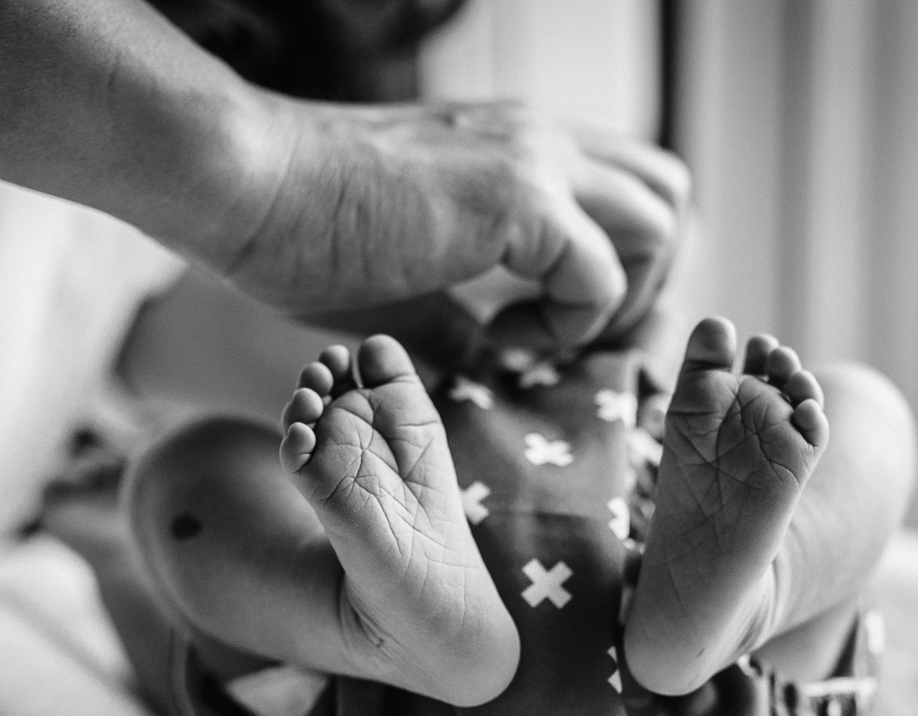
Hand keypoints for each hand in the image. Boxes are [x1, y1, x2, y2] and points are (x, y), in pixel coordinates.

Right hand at [207, 96, 689, 350]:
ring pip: (662, 219)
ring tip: (541, 337)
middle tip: (572, 331)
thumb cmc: (300, 231)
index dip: (616, 271)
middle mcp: (541, 143)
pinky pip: (601, 272)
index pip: (628, 191)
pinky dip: (570, 322)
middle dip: (646, 278)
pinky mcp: (518, 198)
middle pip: (670, 193)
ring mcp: (536, 162)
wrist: (247, 185)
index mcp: (518, 152)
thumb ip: (461, 323)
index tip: (546, 329)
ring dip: (621, 296)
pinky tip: (500, 338)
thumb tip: (488, 371)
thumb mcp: (402, 285)